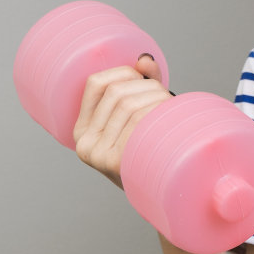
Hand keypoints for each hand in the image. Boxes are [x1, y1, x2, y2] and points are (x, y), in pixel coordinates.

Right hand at [72, 54, 175, 190]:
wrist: (161, 193)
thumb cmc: (149, 151)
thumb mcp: (138, 120)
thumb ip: (142, 86)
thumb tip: (145, 59)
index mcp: (82, 129)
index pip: (95, 84)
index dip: (123, 72)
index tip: (143, 77)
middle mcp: (84, 142)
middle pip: (118, 93)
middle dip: (148, 87)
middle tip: (166, 98)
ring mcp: (98, 154)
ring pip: (130, 105)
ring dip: (157, 99)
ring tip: (170, 109)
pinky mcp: (114, 163)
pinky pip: (136, 124)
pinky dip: (156, 113)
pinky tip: (167, 119)